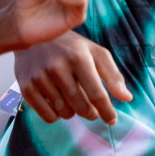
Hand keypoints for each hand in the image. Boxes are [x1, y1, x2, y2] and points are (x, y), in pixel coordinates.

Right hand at [13, 31, 131, 125]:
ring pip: (64, 113)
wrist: (35, 35)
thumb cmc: (71, 47)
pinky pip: (48, 116)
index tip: (112, 120)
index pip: (96, 93)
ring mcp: (40, 77)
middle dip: (91, 113)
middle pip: (81, 106)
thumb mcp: (96, 53)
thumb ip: (113, 75)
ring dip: (73, 112)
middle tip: (92, 111)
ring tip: (72, 100)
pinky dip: (57, 116)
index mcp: (78, 57)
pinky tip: (58, 103)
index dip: (107, 111)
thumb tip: (127, 98)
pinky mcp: (26, 87)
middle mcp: (57, 67)